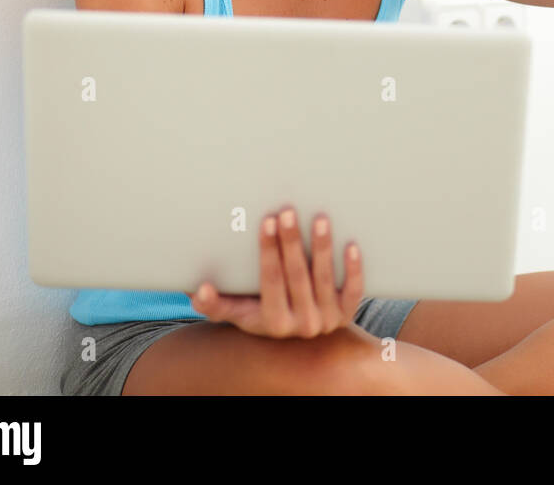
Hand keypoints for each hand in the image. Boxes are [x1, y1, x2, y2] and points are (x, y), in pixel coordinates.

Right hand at [186, 207, 362, 338]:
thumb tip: (199, 289)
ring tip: (320, 218)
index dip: (269, 251)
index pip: (271, 281)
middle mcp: (302, 325)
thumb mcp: (238, 313)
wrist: (302, 340)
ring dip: (322, 247)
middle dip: (292, 242)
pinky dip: (353, 268)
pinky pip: (354, 290)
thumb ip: (215, 304)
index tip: (267, 222)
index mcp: (273, 323)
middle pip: (297, 276)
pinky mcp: (348, 312)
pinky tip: (351, 244)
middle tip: (288, 212)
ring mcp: (328, 319)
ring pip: (325, 279)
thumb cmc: (263, 314)